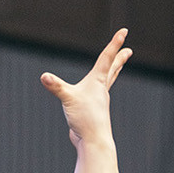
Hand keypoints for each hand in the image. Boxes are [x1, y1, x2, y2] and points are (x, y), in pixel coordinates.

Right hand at [41, 29, 132, 146]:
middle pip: (113, 69)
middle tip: (128, 50)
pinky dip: (99, 89)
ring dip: (113, 72)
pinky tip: (94, 93)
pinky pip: (97, 95)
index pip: (107, 57)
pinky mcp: (93, 110)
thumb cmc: (86, 119)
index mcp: (98, 82)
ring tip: (115, 67)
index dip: (115, 43)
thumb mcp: (68, 99)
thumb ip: (56, 86)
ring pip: (107, 81)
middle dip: (120, 58)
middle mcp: (101, 89)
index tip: (124, 31)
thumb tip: (44, 77)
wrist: (93, 141)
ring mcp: (98, 100)